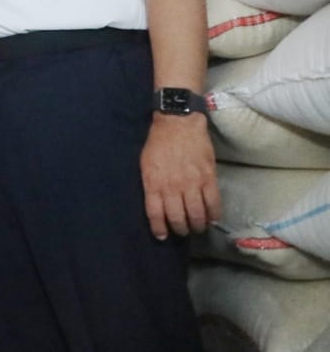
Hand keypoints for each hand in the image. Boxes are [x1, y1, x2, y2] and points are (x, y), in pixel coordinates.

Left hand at [141, 113, 220, 238]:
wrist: (178, 123)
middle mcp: (172, 186)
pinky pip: (213, 203)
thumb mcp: (146, 164)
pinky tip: (212, 218)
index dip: (159, 229)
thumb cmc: (158, 143)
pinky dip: (214, 215)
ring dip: (198, 226)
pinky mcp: (208, 178)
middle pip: (177, 218)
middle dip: (180, 229)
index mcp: (153, 183)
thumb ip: (151, 185)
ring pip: (197, 215)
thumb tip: (156, 204)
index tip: (163, 236)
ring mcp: (192, 183)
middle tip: (183, 231)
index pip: (155, 214)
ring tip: (198, 227)